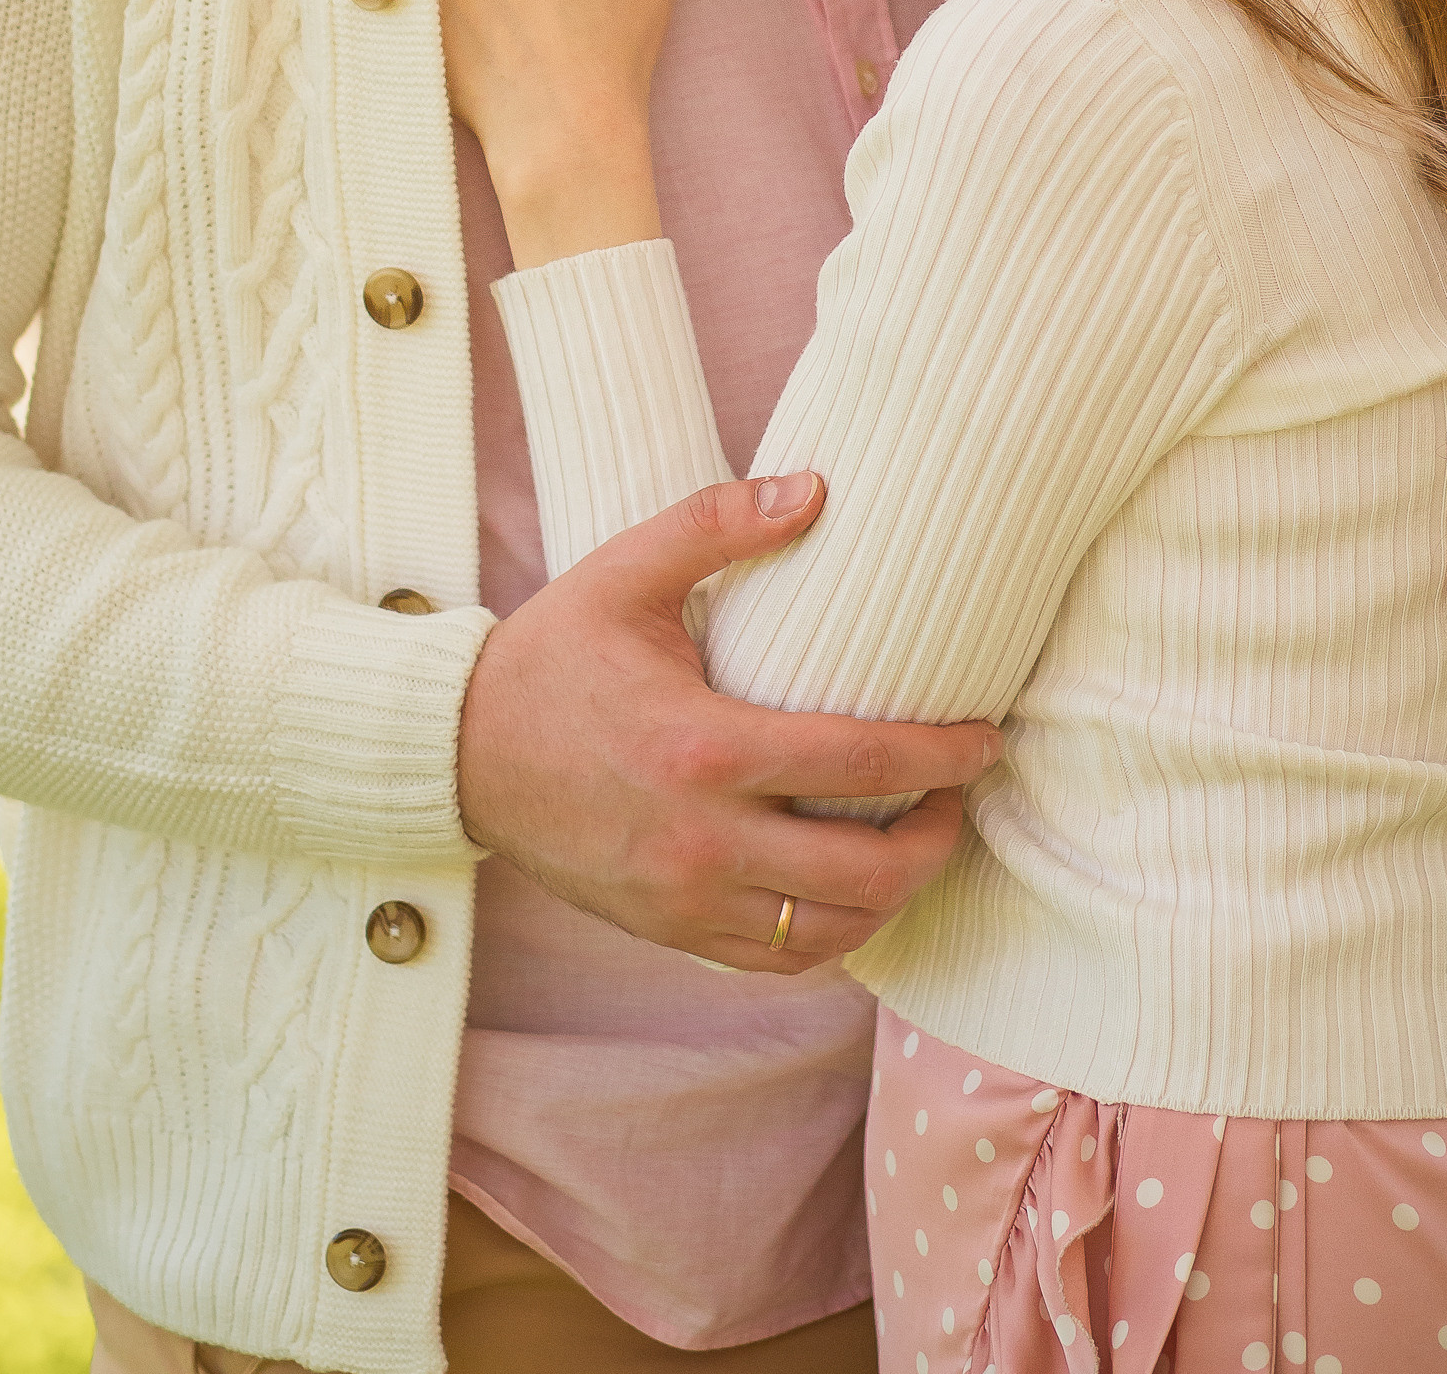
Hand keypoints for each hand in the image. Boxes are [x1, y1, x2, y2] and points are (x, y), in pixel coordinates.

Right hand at [457, 471, 1004, 972]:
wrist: (462, 752)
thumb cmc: (553, 655)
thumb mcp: (628, 570)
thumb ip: (721, 521)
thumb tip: (817, 488)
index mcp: (702, 747)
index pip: (859, 763)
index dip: (941, 756)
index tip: (984, 740)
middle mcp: (702, 839)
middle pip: (864, 872)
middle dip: (936, 838)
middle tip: (959, 794)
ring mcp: (684, 898)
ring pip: (830, 931)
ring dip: (894, 894)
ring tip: (917, 840)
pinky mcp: (668, 928)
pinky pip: (779, 959)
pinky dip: (833, 933)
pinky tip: (852, 888)